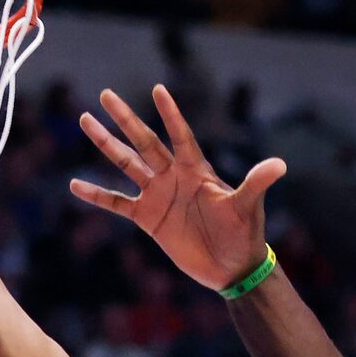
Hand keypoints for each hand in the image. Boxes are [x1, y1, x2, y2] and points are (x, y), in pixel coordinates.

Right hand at [70, 86, 285, 291]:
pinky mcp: (148, 218)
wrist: (231, 267)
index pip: (180, 135)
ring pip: (126, 163)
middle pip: (145, 141)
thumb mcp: (248, 207)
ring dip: (106, 143)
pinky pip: (117, 202)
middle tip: (106, 94)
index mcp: (196, 170)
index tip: (158, 89)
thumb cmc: (244, 234)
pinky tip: (75, 184)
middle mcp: (173, 177)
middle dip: (126, 118)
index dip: (171, 114)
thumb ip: (257, 183)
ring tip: (85, 120)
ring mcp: (158, 195)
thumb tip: (280, 165)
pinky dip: (97, 194)